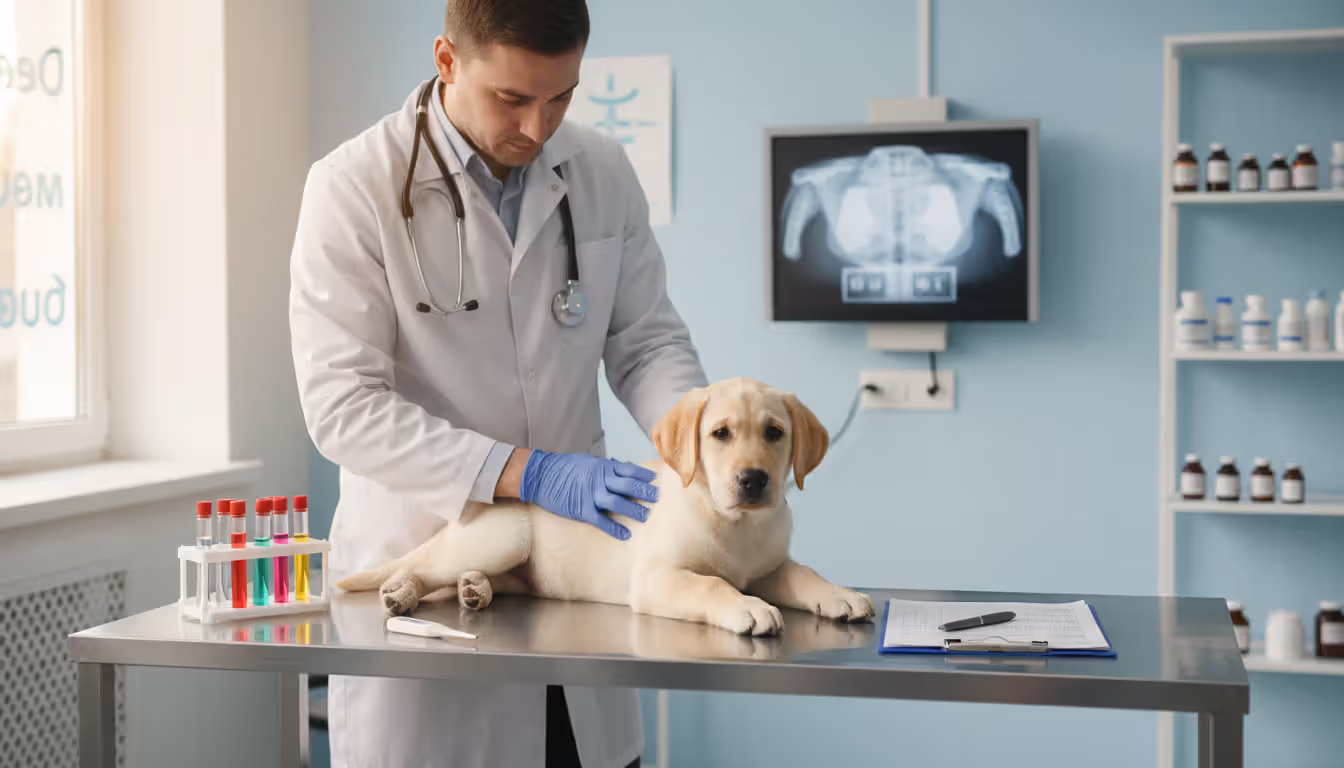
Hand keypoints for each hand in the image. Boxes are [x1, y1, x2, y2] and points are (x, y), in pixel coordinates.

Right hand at [519, 451, 658, 539]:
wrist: (541, 475)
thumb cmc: (563, 467)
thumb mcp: (587, 461)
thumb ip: (604, 466)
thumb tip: (620, 467)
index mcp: (602, 466)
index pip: (629, 469)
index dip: (643, 475)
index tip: (655, 480)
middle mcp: (600, 479)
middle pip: (628, 485)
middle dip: (645, 492)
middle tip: (658, 498)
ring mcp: (591, 495)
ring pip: (618, 503)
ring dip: (634, 510)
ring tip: (646, 516)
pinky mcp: (582, 509)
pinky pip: (602, 520)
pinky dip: (614, 528)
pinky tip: (625, 534)